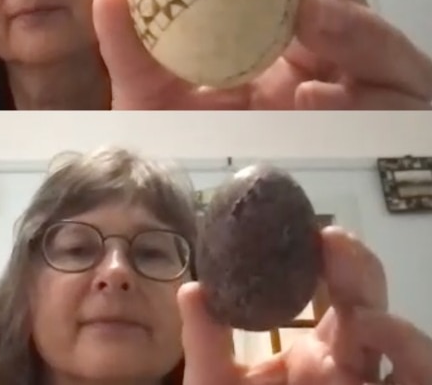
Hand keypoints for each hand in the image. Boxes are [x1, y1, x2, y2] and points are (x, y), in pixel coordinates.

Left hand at [94, 0, 431, 109]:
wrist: (179, 203)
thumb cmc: (175, 141)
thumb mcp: (148, 94)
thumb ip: (131, 50)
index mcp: (283, 46)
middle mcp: (325, 68)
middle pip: (358, 14)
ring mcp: (351, 103)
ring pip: (388, 55)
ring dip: (354, 28)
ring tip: (310, 15)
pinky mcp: (367, 140)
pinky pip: (390, 112)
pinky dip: (358, 99)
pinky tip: (309, 94)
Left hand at [177, 226, 430, 384]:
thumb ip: (205, 341)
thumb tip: (192, 288)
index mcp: (314, 352)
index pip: (335, 295)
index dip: (334, 260)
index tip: (314, 232)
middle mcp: (350, 369)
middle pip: (372, 310)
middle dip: (360, 271)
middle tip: (333, 242)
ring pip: (412, 355)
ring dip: (392, 327)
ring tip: (357, 313)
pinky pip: (417, 384)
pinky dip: (411, 362)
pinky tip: (373, 341)